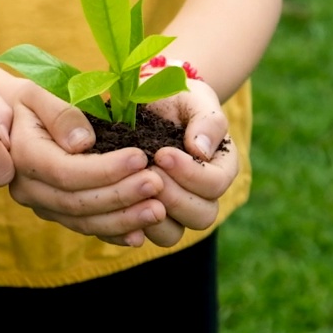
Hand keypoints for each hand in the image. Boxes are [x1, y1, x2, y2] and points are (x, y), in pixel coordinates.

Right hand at [6, 82, 168, 245]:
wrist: (11, 121)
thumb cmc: (30, 102)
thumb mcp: (37, 93)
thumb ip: (59, 113)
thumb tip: (83, 142)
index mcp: (24, 156)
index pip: (67, 172)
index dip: (105, 169)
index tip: (141, 156)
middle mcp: (28, 189)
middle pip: (77, 202)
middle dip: (120, 195)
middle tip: (157, 184)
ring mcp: (41, 205)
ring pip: (83, 221)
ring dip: (123, 219)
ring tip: (159, 210)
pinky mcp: (56, 214)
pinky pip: (86, 228)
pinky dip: (114, 233)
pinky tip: (141, 233)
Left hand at [138, 79, 237, 246]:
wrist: (144, 102)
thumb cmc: (175, 97)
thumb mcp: (194, 98)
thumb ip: (206, 120)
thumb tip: (200, 150)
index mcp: (219, 168)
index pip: (215, 185)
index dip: (190, 174)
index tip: (161, 153)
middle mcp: (201, 196)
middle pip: (201, 216)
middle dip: (172, 196)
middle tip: (147, 171)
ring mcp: (173, 211)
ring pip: (172, 234)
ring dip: (151, 215)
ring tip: (131, 186)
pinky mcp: (144, 216)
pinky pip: (139, 235)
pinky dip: (127, 226)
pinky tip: (114, 203)